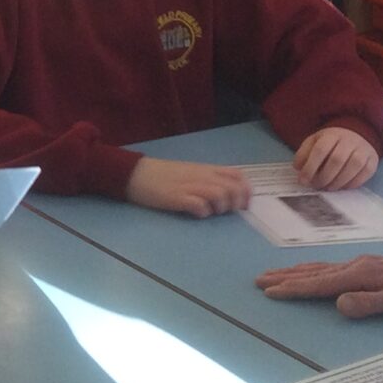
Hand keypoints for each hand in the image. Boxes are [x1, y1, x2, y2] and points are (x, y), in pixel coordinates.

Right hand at [126, 156, 253, 217]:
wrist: (137, 174)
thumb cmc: (164, 175)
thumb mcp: (190, 171)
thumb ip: (208, 179)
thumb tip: (227, 193)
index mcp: (206, 169)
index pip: (237, 176)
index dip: (246, 190)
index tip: (244, 203)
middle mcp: (202, 176)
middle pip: (232, 188)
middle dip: (236, 203)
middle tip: (228, 212)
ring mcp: (190, 186)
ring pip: (219, 196)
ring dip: (220, 208)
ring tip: (211, 212)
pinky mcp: (177, 198)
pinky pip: (199, 206)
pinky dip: (203, 212)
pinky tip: (196, 214)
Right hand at [255, 251, 382, 318]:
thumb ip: (370, 303)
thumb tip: (338, 304)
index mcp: (360, 275)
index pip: (319, 284)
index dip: (293, 289)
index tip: (269, 291)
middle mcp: (356, 266)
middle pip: (313, 272)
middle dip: (285, 277)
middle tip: (259, 280)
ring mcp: (361, 265)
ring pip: (320, 268)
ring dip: (295, 272)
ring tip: (274, 274)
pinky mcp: (367, 267)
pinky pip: (330, 268)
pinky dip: (312, 270)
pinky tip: (310, 272)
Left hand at [294, 126, 379, 190]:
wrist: (356, 134)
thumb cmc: (331, 142)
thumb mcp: (315, 142)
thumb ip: (304, 154)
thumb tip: (298, 168)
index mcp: (332, 135)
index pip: (320, 150)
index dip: (310, 167)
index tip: (303, 180)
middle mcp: (349, 140)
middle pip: (337, 160)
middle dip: (324, 177)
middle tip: (317, 186)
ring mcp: (363, 149)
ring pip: (352, 167)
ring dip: (338, 182)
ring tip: (328, 188)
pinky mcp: (372, 160)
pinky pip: (364, 174)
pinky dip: (352, 183)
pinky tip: (342, 186)